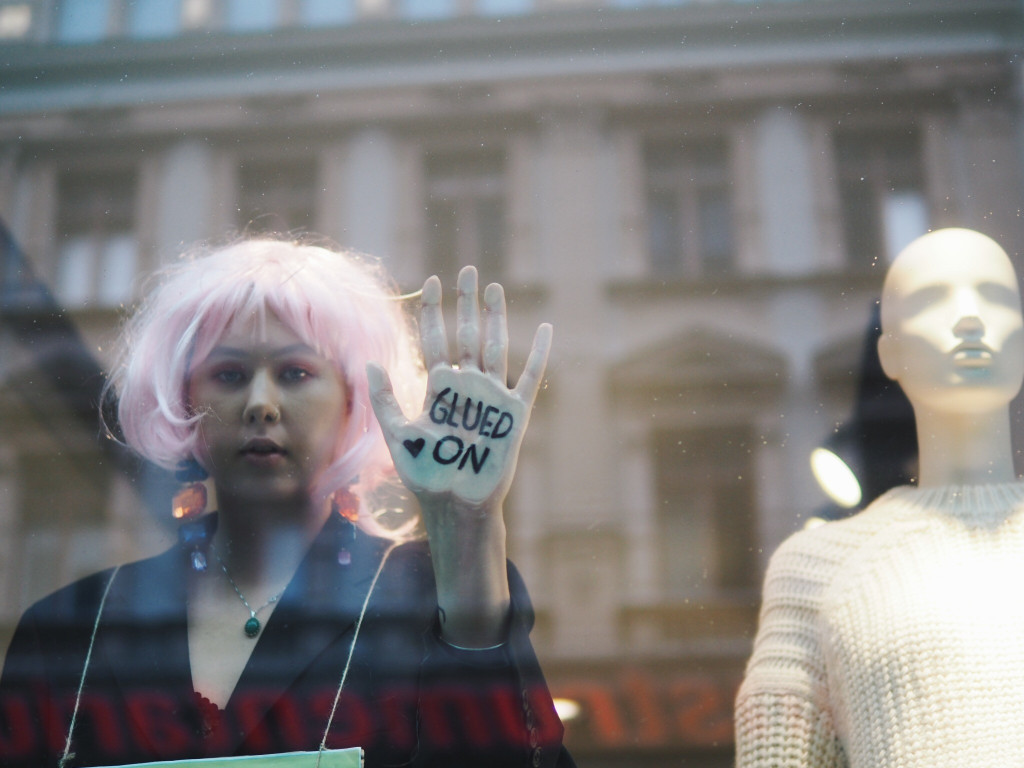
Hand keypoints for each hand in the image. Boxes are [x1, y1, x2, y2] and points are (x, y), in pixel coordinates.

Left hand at [368, 266, 550, 645]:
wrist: (456, 505)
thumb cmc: (426, 474)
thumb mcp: (399, 434)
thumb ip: (386, 399)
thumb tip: (369, 363)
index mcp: (439, 388)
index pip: (436, 340)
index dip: (434, 310)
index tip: (431, 281)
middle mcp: (466, 387)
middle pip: (466, 334)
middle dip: (466, 301)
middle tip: (467, 269)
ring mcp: (491, 398)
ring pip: (494, 346)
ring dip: (496, 316)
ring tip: (495, 287)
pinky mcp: (513, 415)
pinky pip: (528, 379)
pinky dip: (537, 355)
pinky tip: (545, 331)